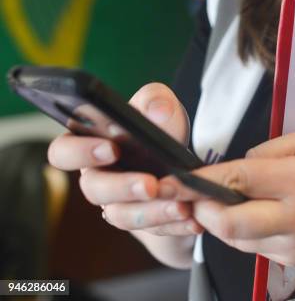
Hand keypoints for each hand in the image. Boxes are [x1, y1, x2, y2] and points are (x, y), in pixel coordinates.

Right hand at [48, 83, 202, 236]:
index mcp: (91, 145)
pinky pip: (155, 230)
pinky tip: (193, 219)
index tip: (111, 149)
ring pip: (123, 216)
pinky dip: (176, 225)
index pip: (64, 151)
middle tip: (150, 185)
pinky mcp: (145, 224)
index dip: (81, 152)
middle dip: (123, 187)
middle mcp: (99, 179)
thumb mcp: (163, 109)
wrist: (187, 164)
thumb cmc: (162, 129)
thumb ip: (156, 101)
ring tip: (181, 206)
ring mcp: (120, 204)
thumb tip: (157, 111)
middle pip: (94, 190)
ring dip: (153, 212)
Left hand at [159, 132, 294, 265]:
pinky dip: (245, 232)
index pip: (238, 179)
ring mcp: (294, 244)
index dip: (200, 180)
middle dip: (202, 211)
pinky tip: (256, 215)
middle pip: (228, 224)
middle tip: (193, 197)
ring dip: (222, 222)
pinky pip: (256, 248)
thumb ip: (270, 152)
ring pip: (237, 240)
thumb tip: (238, 168)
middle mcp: (294, 217)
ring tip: (227, 203)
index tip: (175, 179)